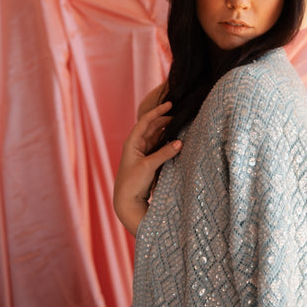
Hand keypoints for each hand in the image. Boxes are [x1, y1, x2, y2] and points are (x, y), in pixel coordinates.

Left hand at [113, 102, 181, 235]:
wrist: (127, 201)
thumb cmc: (132, 182)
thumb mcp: (149, 166)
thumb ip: (164, 153)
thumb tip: (180, 142)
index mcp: (132, 142)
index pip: (146, 121)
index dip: (158, 111)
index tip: (170, 104)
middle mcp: (137, 145)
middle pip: (152, 127)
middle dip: (165, 120)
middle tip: (179, 116)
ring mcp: (143, 153)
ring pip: (157, 137)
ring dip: (167, 131)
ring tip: (180, 125)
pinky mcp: (149, 162)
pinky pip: (159, 147)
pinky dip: (167, 142)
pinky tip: (176, 140)